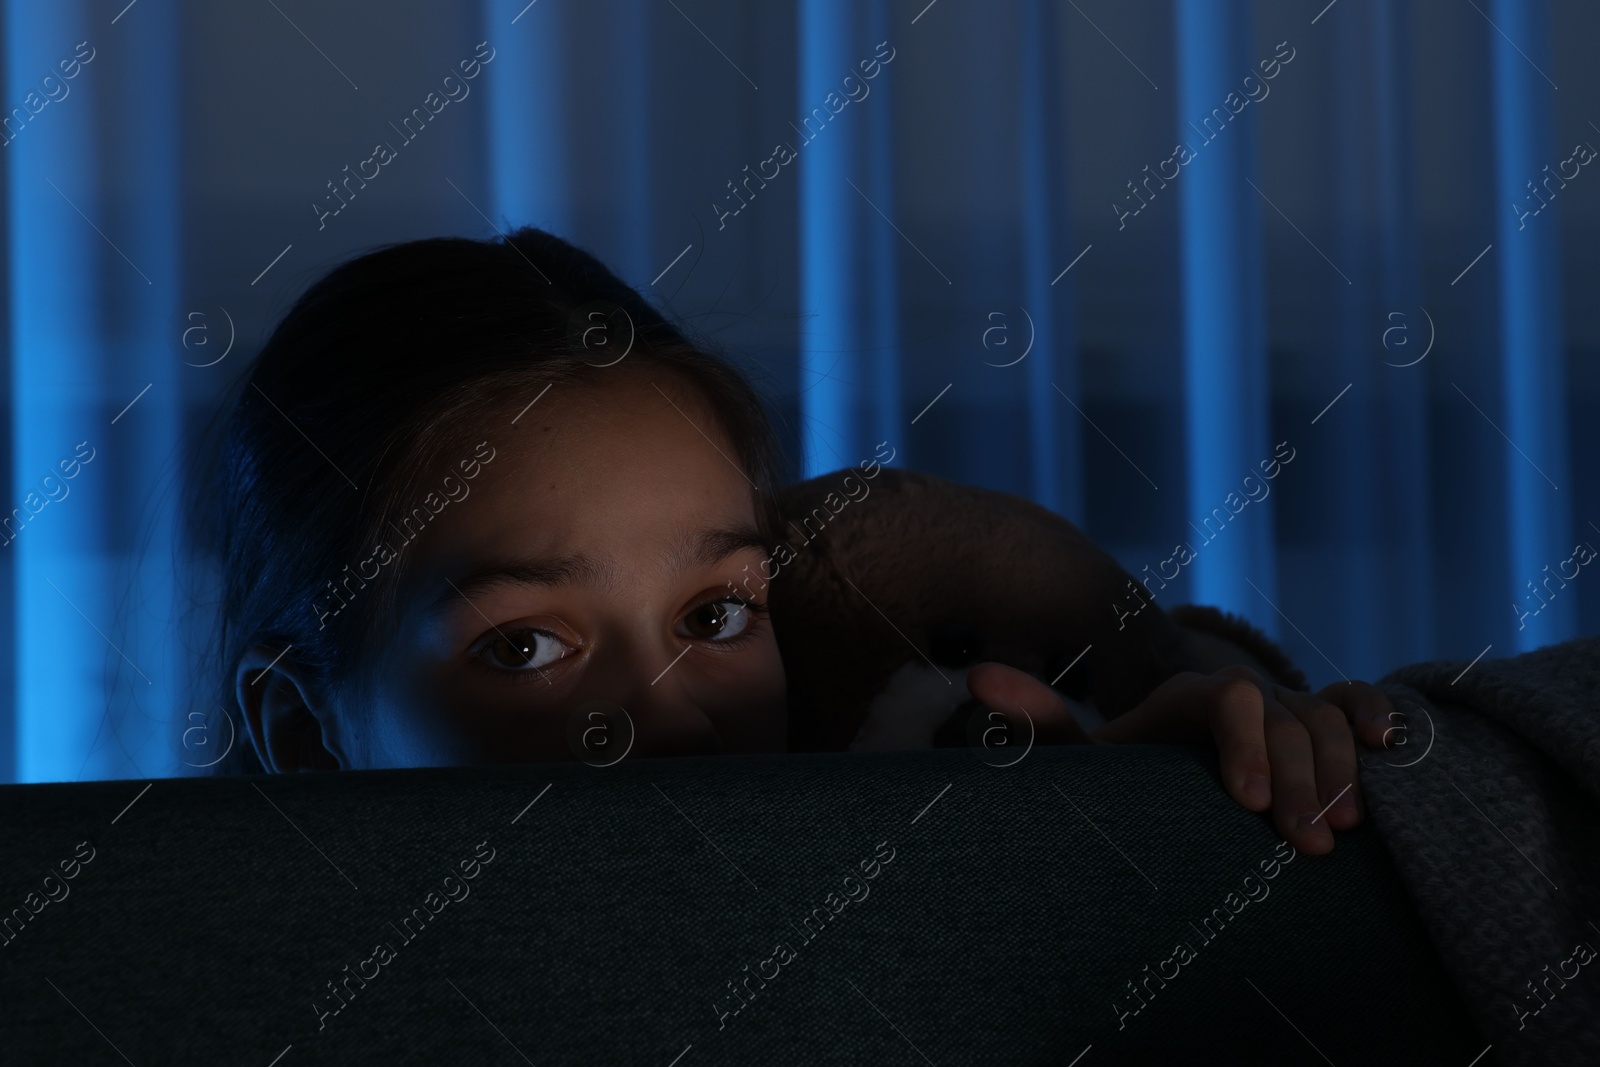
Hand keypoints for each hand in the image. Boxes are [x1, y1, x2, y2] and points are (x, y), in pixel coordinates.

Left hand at [965, 662, 1399, 854]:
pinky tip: (1392, 751)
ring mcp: (1290, 707)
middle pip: (1287, 717)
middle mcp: (1247, 695)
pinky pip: (1358, 704)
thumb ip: (1043, 718)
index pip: (1228, 701)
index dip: (1245, 745)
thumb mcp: (1087, 754)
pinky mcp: (1325, 723)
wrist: (1175, 763)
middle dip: (1302, 778)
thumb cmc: (1130, 772)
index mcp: (1193, 698)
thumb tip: (979, 675)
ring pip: (1328, 720)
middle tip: (1305, 845)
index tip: (1247, 804)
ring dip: (1341, 772)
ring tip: (1341, 831)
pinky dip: (1377, 720)